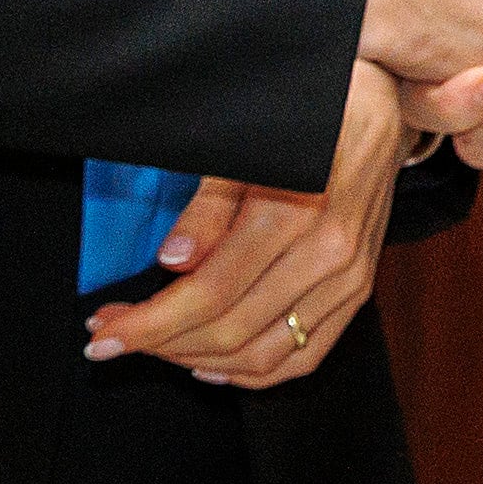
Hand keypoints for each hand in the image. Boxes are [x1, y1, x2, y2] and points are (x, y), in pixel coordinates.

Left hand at [82, 63, 409, 389]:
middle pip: (229, 331)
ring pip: (262, 356)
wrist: (381, 109)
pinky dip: (250, 373)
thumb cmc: (306, 119)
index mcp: (298, 212)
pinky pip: (301, 358)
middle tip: (110, 335)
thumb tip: (171, 262)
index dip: (148, 323)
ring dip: (195, 360)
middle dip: (158, 343)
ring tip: (152, 344)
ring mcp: (349, 282)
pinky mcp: (357, 295)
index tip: (101, 333)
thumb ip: (209, 208)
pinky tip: (208, 364)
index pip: (208, 293)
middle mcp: (330, 256)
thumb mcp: (247, 147)